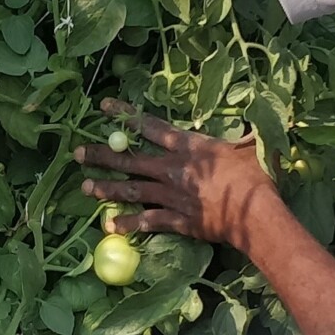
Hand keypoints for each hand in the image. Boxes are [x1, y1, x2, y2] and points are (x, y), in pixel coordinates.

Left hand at [73, 102, 278, 249]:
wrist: (255, 214)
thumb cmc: (257, 177)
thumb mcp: (252, 146)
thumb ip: (246, 134)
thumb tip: (257, 121)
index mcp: (189, 146)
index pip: (150, 127)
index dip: (126, 115)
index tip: (104, 107)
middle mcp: (173, 169)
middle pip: (130, 160)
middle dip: (102, 156)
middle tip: (78, 154)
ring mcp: (172, 196)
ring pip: (131, 190)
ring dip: (106, 189)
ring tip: (86, 187)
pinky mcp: (177, 220)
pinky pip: (147, 221)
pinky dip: (128, 224)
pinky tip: (109, 227)